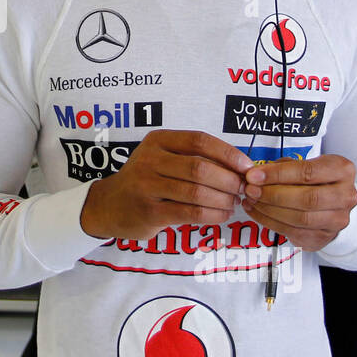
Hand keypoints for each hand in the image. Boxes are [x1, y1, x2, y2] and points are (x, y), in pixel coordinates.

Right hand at [79, 130, 252, 241]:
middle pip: (200, 168)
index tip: (246, 167)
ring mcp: (147, 186)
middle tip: (242, 189)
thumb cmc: (145, 180)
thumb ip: (192, 158)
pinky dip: (212, 215)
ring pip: (197, 192)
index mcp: (158, 141)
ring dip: (223, 199)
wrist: (109, 205)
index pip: (200, 141)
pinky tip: (221, 215)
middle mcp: (149, 160)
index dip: (228, 153)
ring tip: (233, 203)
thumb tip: (238, 167)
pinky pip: (189, 213)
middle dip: (229, 180)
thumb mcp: (161, 158)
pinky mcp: (149, 212)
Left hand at [240, 155, 356, 250]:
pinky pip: (293, 232)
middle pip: (306, 199)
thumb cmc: (315, 180)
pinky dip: (270, 222)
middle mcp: (345, 196)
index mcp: (342, 170)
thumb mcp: (304, 164)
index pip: (308, 172)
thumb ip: (283, 167)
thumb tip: (255, 174)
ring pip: (300, 218)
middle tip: (251, 190)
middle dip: (272, 194)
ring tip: (251, 200)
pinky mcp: (324, 237)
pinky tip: (257, 212)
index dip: (277, 174)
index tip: (254, 175)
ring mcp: (337, 220)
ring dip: (269, 210)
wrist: (333, 204)